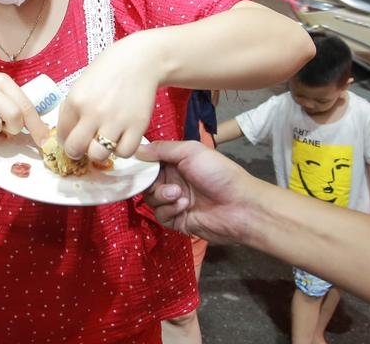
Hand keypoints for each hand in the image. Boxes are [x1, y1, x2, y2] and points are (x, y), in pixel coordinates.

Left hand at [56, 32, 161, 160]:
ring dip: (101, 152)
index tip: (75, 137)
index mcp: (75, 100)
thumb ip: (73, 107)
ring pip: (99, 156)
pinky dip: (123, 148)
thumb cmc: (109, 70)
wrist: (141, 60)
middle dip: (79, 150)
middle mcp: (93, 112)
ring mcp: (115, 121)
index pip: (62, 134)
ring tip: (106, 140)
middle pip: (75, 149)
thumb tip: (67, 132)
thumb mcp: (82, 83)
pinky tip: (123, 137)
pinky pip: (125, 152)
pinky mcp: (137, 126)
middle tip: (87, 144)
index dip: (67, 139)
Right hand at [139, 139, 260, 244]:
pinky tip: (183, 206)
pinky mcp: (176, 220)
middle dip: (148, 182)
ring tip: (178, 195)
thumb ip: (163, 149)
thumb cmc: (218, 173)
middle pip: (146, 181)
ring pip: (151, 199)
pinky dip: (169, 209)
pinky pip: (161, 214)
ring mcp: (175, 201)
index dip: (141, 163)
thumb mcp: (191, 151)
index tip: (129, 164)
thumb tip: (137, 149)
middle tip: (156, 182)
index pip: (150, 161)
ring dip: (161, 195)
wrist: (239, 206)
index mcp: (177, 162)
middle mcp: (174, 180)